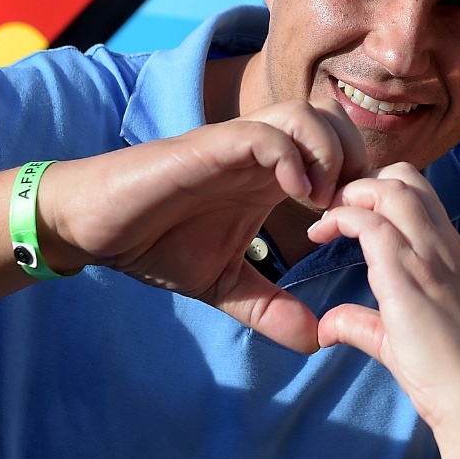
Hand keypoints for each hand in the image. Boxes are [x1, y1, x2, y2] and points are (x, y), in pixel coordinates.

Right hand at [37, 99, 366, 352]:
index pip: (340, 155)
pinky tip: (295, 196)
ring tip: (322, 203)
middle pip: (334, 126)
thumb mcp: (225, 285)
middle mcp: (261, 156)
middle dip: (356, 162)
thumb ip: (271, 309)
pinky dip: (290, 156)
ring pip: (304, 116)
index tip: (361, 229)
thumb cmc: (156, 243)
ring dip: (327, 154)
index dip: (363, 185)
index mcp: (272, 179)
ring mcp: (235, 146)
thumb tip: (317, 341)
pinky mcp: (208, 147)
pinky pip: (263, 133)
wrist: (96, 229)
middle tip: (350, 211)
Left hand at [312, 165, 459, 458]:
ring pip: (391, 190)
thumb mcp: (396, 338)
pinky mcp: (409, 277)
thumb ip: (361, 322)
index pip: (418, 192)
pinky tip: (320, 236)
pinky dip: (342, 219)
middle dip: (361, 182)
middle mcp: (444, 245)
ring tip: (325, 221)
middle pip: (404, 177)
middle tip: (331, 210)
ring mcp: (430, 257)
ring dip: (351, 195)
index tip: (347, 214)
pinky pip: (371, 225)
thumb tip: (325, 327)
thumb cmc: (445, 374)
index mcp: (449, 252)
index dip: (377, 189)